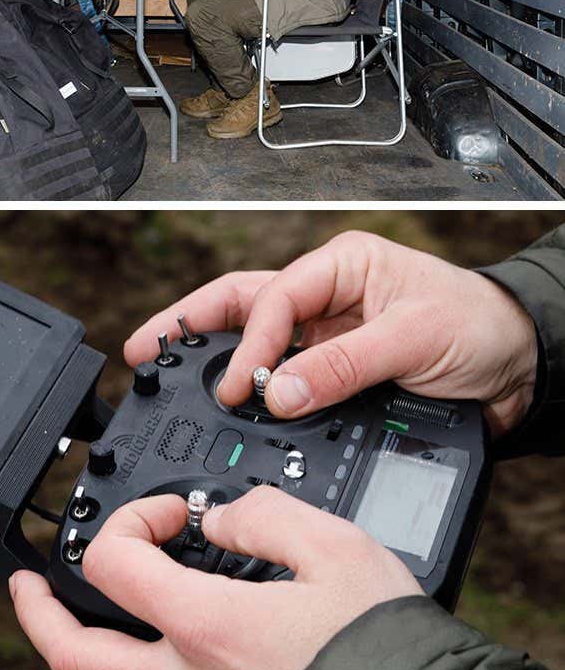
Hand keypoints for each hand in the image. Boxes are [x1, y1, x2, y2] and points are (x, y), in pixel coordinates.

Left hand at [11, 488, 421, 669]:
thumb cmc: (387, 649)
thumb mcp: (334, 546)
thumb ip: (264, 515)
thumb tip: (225, 517)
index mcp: (204, 627)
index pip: (112, 560)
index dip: (129, 520)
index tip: (171, 515)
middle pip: (74, 655)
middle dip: (36, 614)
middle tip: (26, 585)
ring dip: (91, 656)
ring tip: (90, 624)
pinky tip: (162, 667)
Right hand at [125, 230, 537, 436]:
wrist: (525, 372)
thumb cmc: (481, 329)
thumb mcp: (413, 339)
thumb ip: (344, 366)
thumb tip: (281, 393)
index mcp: (340, 266)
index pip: (273, 300)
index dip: (250, 346)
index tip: (241, 388)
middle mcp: (325, 295)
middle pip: (238, 304)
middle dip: (187, 324)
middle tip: (145, 349)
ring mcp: (324, 333)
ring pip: (251, 337)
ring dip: (209, 354)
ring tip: (163, 370)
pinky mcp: (332, 370)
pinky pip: (280, 376)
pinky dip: (250, 389)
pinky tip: (226, 404)